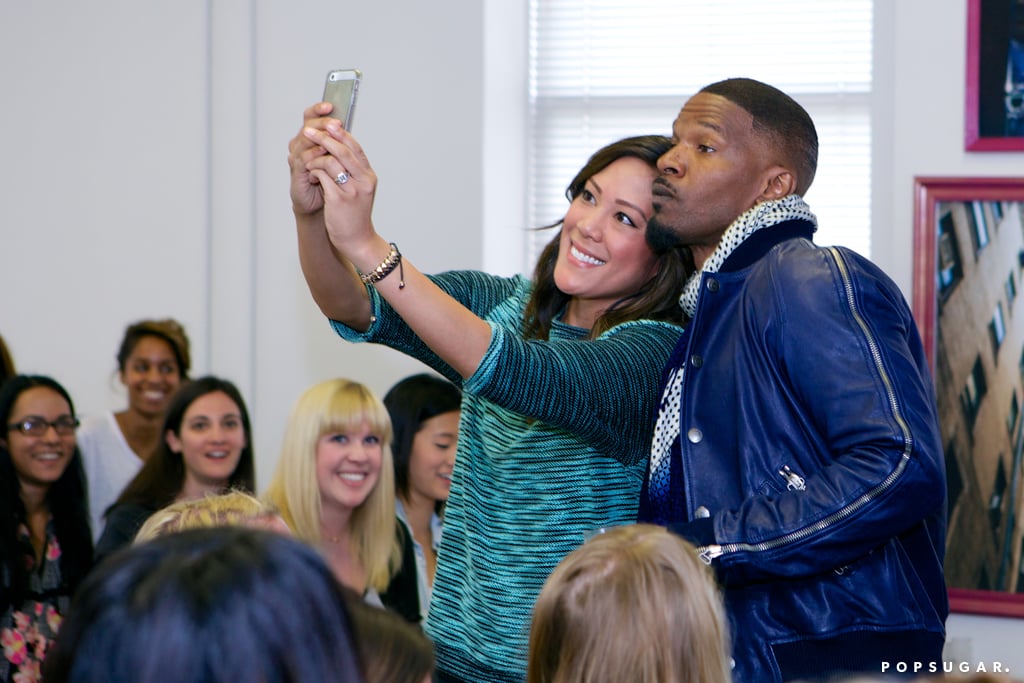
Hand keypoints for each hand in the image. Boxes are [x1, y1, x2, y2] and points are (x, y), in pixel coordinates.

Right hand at [287, 102, 336, 216]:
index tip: (330, 106)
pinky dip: (314, 155)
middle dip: (322, 123)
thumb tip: (346, 128)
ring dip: (320, 138)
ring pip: (305, 141)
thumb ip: (339, 143)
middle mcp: (300, 144)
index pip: (311, 117)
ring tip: (332, 135)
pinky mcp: (297, 171)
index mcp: (310, 138)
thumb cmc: (329, 180)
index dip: (318, 109)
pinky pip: (304, 159)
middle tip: (335, 122)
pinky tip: (324, 153)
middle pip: (308, 126)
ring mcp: (297, 157)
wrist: (320, 204)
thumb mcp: (337, 158)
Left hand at [302, 122, 380, 260]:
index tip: (328, 124)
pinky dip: (314, 172)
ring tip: (309, 162)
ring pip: (331, 161)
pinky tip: (311, 175)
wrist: (357, 239)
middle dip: (324, 138)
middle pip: (343, 150)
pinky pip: (323, 177)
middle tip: (308, 131)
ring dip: (316, 159)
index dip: (341, 134)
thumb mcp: (360, 190)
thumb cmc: (355, 214)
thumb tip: (337, 148)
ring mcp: (352, 190)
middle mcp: (363, 181)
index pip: (355, 147)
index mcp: (369, 176)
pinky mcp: (339, 199)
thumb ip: (353, 171)